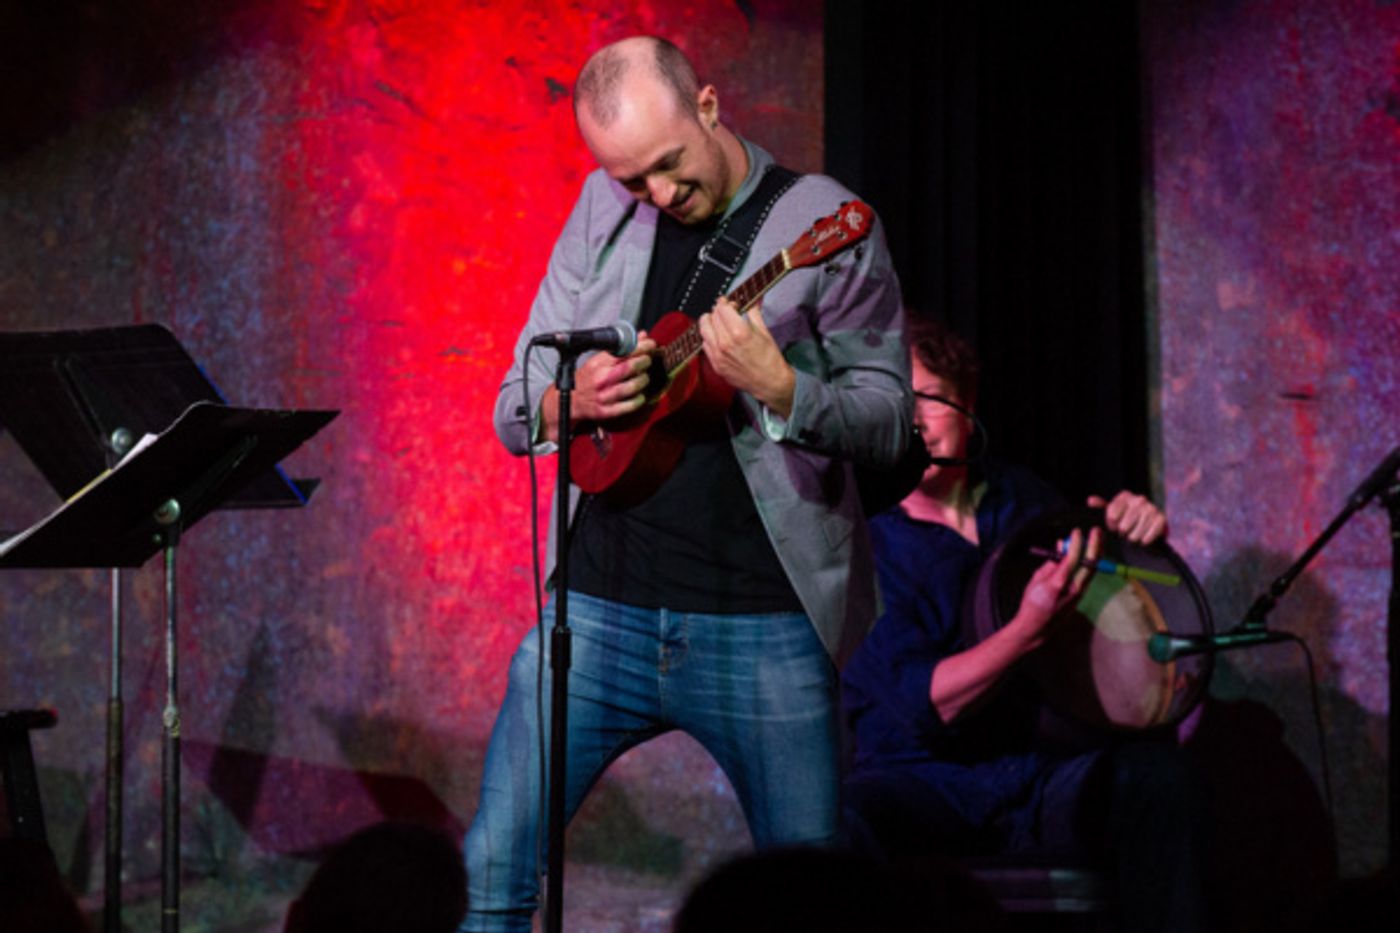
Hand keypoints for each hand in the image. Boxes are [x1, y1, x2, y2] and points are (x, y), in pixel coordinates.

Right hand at [539, 331, 656, 442]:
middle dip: (644, 361)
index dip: (641, 347)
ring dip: (643, 380)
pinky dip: (638, 399)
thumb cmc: (586, 379)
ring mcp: (603, 396)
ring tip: (644, 377)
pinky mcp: (605, 411)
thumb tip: (641, 336)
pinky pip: (629, 405)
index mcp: (598, 364)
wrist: (570, 402)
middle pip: (630, 368)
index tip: (650, 344)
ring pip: (632, 386)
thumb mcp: (598, 361)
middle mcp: (600, 379)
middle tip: (648, 360)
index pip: (623, 351)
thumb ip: (619, 350)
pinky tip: (640, 395)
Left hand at [697, 297, 795, 416]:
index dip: (725, 302)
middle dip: (718, 311)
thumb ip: (753, 314)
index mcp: (739, 332)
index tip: (728, 301)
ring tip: (718, 322)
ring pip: (704, 329)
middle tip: (725, 311)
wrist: (770, 383)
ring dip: (710, 322)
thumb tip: (749, 302)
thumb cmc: (770, 359)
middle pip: (712, 317)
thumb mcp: (764, 332)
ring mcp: (718, 355)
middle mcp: (725, 343)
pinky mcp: (716, 365)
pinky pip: (705, 345)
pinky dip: (709, 337)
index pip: (722, 309)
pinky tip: (718, 337)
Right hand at [1015, 526, 1101, 645]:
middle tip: (1097, 530)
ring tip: (1096, 538)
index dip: (1076, 544)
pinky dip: (1088, 561)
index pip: (1072, 559)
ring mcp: (1079, 593)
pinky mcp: (1080, 595)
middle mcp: (1073, 589)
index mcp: (1058, 584)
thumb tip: (1061, 548)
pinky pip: (1087, 574)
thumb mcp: (1036, 580)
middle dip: (1096, 545)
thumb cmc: (1032, 602)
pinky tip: (1087, 552)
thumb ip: (1051, 564)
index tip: (1077, 531)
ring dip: (1096, 552)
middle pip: (1091, 564)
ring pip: (1093, 569)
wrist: (1037, 628)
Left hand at [1088, 491, 1166, 543]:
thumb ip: (1101, 506)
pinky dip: (1143, 541)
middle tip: (1125, 532)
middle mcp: (1139, 499)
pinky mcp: (1161, 519)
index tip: (1114, 525)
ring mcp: (1151, 508)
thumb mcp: (1112, 512)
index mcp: (1125, 496)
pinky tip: (1143, 537)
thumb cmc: (1126, 519)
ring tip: (1134, 534)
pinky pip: (1147, 537)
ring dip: (1133, 538)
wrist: (1148, 527)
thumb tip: (1090, 500)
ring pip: (1134, 534)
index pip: (1111, 516)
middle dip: (1122, 533)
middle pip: (1123, 526)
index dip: (1111, 525)